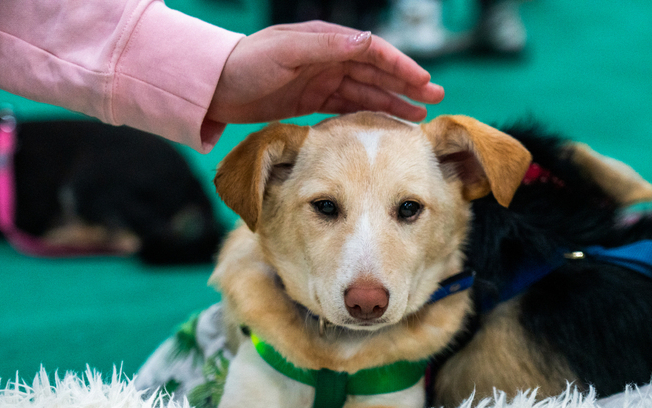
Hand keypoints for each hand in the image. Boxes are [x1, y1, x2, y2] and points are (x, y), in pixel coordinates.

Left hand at [206, 21, 444, 123]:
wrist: (216, 88)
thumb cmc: (247, 65)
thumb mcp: (285, 52)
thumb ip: (326, 47)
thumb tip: (367, 40)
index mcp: (325, 41)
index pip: (372, 51)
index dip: (401, 66)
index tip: (424, 82)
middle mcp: (327, 58)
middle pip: (376, 72)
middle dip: (406, 85)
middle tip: (435, 99)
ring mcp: (321, 79)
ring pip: (366, 91)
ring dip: (392, 101)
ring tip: (419, 115)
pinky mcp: (312, 100)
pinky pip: (348, 106)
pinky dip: (367, 112)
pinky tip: (384, 122)